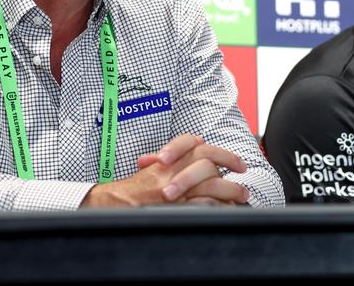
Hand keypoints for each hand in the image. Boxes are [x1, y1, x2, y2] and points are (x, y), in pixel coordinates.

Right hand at [80, 134, 249, 207]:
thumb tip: (192, 148)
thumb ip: (169, 160)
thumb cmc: (130, 191)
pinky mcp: (174, 208)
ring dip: (230, 189)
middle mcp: (169, 171)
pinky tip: (227, 209)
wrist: (111, 207)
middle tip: (241, 172)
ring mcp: (172, 190)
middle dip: (228, 164)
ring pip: (209, 183)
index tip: (229, 158)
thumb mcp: (149, 169)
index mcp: (164, 160)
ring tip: (242, 195)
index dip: (214, 148)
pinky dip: (218, 206)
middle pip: (206, 160)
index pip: (192, 143)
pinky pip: (202, 205)